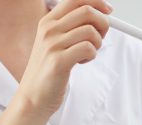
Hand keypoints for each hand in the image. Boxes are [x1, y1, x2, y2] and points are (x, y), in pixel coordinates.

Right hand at [16, 0, 111, 114]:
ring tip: (86, 54)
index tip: (108, 10)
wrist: (33, 97)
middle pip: (87, 11)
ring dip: (97, 44)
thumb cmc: (49, 70)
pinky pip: (88, 48)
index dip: (97, 2)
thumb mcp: (56, 41)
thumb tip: (101, 14)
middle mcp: (49, 29)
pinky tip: (81, 62)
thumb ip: (73, 26)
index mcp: (48, 21)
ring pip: (91, 31)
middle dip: (103, 24)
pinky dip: (92, 56)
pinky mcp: (58, 61)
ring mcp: (52, 44)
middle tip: (99, 38)